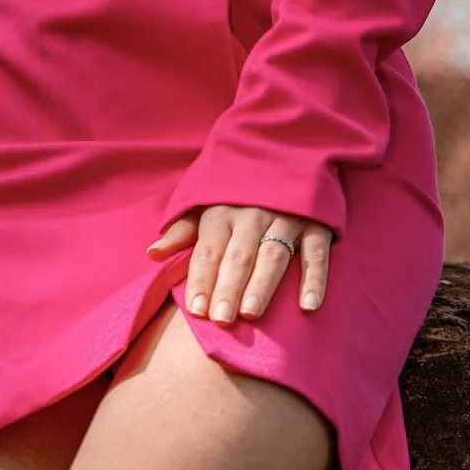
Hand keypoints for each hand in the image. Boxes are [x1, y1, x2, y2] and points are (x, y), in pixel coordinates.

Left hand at [144, 205, 331, 324]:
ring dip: (263, 284)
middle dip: (228, 287)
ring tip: (251, 313)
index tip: (196, 310)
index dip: (201, 279)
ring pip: (273, 253)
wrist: (284, 150)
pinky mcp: (316, 222)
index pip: (208, 250)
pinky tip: (308, 306)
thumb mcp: (205, 203)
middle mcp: (252, 214)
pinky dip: (314, 278)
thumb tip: (152, 254)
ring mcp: (286, 216)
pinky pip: (317, 252)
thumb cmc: (237, 191)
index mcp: (221, 211)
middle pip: (238, 255)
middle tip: (221, 320)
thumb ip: (183, 231)